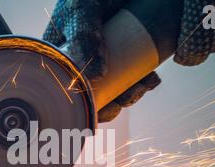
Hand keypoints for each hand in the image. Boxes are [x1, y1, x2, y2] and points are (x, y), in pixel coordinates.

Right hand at [43, 0, 159, 122]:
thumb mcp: (82, 6)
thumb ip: (83, 34)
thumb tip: (97, 75)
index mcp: (63, 51)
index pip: (65, 86)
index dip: (79, 102)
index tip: (95, 109)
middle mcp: (84, 57)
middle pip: (93, 92)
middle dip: (112, 101)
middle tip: (127, 97)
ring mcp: (108, 58)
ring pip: (116, 88)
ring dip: (132, 94)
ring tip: (145, 83)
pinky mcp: (130, 55)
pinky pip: (135, 78)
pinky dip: (145, 83)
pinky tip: (152, 79)